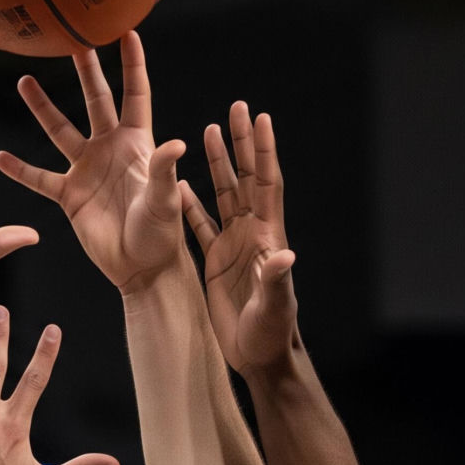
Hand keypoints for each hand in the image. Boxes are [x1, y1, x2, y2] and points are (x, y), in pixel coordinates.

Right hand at [0, 31, 185, 289]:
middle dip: (86, 72)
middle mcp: (110, 148)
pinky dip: (20, 169)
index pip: (135, 95)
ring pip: (59, 130)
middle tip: (73, 40)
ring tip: (24, 82)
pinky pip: (40, 178)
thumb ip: (165, 170)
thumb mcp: (165, 200)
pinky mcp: (69, 195)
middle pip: (95, 101)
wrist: (142, 268)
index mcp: (138, 143)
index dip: (133, 65)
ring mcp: (86, 169)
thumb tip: (176, 144)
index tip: (128, 32)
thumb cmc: (162, 233)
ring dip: (42, 108)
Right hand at [180, 103, 297, 374]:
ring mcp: (234, 243)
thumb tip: (285, 255)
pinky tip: (180, 185)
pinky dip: (190, 203)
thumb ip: (277, 280)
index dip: (264, 151)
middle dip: (241, 143)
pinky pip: (201, 223)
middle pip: (245, 177)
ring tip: (208, 131)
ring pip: (224, 194)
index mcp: (267, 235)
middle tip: (235, 108)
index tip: (260, 118)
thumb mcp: (275, 306)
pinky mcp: (217, 259)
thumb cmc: (272, 333)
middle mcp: (252, 232)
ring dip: (218, 163)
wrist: (259, 355)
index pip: (267, 183)